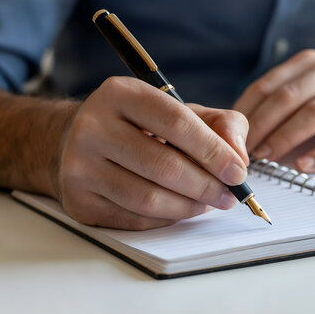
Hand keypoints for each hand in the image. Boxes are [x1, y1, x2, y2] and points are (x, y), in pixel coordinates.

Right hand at [56, 76, 248, 229]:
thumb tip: (239, 158)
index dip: (213, 151)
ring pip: (148, 199)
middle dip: (206, 186)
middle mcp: (93, 126)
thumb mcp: (180, 110)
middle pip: (163, 166)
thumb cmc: (139, 125)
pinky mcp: (78, 200)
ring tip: (208, 203)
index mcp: (121, 94)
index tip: (238, 173)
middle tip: (229, 196)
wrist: (75, 141)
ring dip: (188, 207)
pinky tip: (180, 210)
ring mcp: (79, 166)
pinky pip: (133, 219)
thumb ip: (221, 124)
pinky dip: (166, 219)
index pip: (176, 122)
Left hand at [234, 49, 314, 171]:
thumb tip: (242, 133)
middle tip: (243, 151)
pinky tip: (306, 166)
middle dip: (261, 125)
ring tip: (267, 158)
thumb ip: (289, 103)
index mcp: (313, 64)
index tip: (229, 136)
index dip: (246, 111)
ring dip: (287, 137)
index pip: (268, 85)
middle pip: (289, 97)